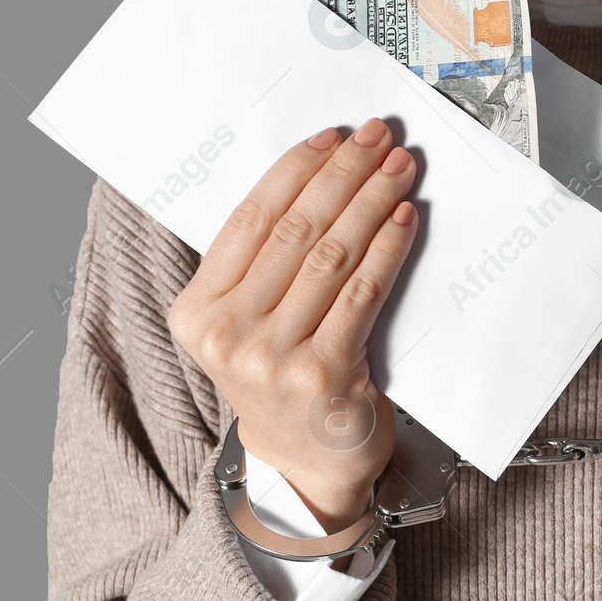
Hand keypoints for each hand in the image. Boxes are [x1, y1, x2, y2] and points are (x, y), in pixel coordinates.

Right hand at [168, 117, 418, 533]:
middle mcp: (227, 333)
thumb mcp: (247, 323)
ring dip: (372, 202)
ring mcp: (272, 357)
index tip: (335, 137)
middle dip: (343, 174)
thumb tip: (319, 175)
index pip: (250, 219)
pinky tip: (405, 220)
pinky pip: (363, 292)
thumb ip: (262, 265)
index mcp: (197, 311)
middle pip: (294, 229)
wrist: (306, 463)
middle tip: (379, 139)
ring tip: (399, 169)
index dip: (297, 170)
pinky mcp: (323, 373)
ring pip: (331, 254)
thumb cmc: (282, 378)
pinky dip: (388, 249)